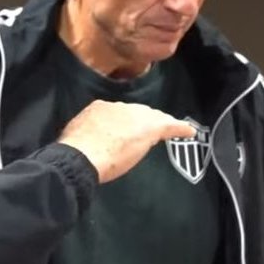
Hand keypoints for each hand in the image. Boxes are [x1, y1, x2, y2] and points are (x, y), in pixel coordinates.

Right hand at [58, 100, 196, 182]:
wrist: (82, 155)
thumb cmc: (74, 151)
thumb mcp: (76, 136)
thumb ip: (88, 135)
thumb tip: (88, 143)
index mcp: (98, 108)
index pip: (116, 114)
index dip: (123, 124)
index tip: (124, 133)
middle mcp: (118, 107)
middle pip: (136, 112)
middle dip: (142, 121)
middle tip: (145, 135)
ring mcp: (135, 116)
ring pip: (152, 118)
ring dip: (159, 124)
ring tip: (168, 129)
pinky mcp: (150, 127)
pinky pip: (169, 126)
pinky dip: (179, 128)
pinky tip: (189, 131)